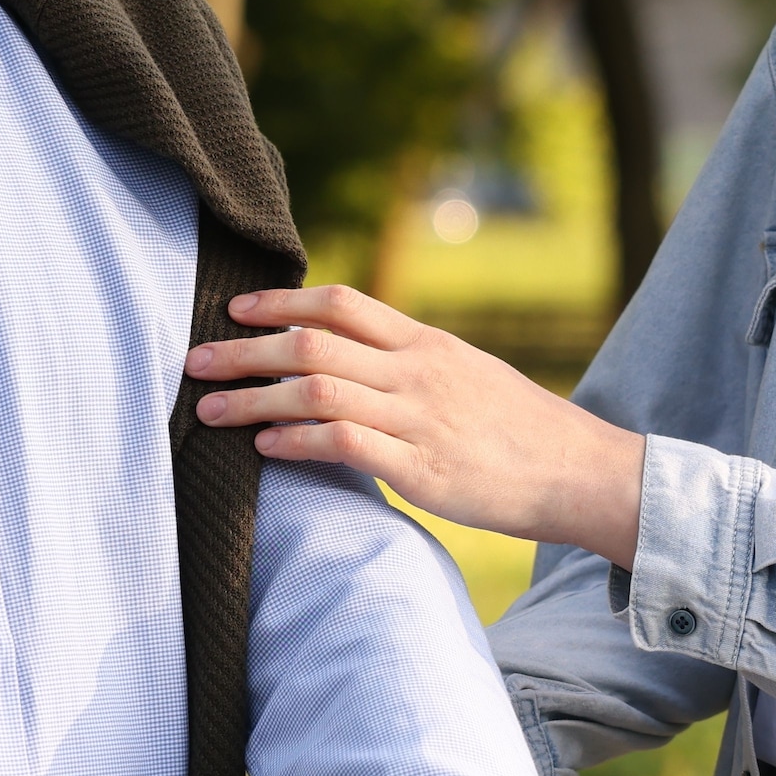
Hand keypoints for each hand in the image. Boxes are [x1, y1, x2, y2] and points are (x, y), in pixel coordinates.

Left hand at [187, 285, 645, 566]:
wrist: (581, 472)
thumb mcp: (466, 376)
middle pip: (314, 343)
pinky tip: (264, 448)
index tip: (235, 310)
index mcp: (427, 343)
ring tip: (209, 409)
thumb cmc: (520, 430)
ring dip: (254, 398)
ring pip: (318, 390)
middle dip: (245, 351)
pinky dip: (295, 442)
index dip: (281, 303)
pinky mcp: (422, 469)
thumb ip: (409, 365)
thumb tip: (350, 362)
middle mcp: (418, 371)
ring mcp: (419, 418)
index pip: (343, 304)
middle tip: (194, 360)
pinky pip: (343, 443)